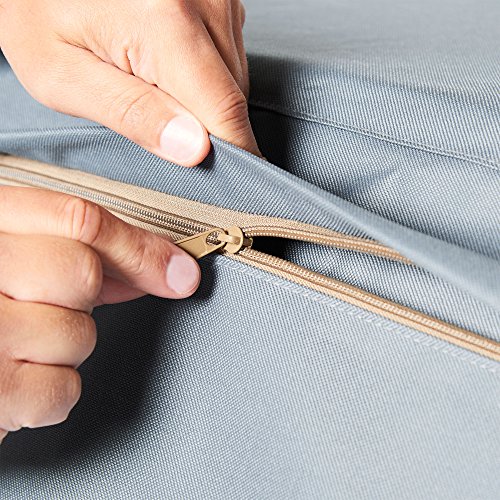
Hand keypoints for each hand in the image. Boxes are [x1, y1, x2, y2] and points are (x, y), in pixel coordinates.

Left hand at [0, 0, 259, 166]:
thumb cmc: (36, 12)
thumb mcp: (61, 76)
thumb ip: (130, 113)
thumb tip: (194, 149)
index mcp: (165, 22)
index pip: (225, 113)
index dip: (234, 158)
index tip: (227, 188)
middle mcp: (202, 1)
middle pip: (233, 100)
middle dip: (207, 130)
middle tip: (158, 126)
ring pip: (236, 82)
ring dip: (205, 102)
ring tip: (154, 86)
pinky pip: (231, 59)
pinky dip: (207, 77)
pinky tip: (168, 67)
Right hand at [0, 187, 199, 442]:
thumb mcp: (20, 259)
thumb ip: (82, 254)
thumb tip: (163, 270)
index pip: (77, 219)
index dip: (138, 246)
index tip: (176, 270)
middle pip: (81, 272)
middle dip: (81, 298)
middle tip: (44, 306)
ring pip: (77, 334)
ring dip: (63, 348)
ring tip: (18, 345)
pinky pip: (61, 390)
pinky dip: (50, 393)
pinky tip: (16, 379)